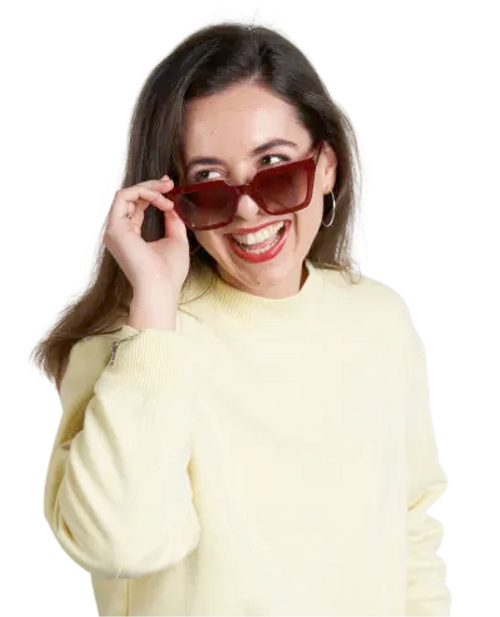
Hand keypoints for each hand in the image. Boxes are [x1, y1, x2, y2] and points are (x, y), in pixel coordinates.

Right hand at [101, 176, 190, 299]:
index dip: (151, 192)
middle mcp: (117, 230)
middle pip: (128, 197)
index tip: (170, 187)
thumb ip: (173, 221)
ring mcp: (112, 229)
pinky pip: (123, 196)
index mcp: (129, 235)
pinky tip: (161, 201)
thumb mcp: (176, 240)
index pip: (135, 205)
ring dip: (148, 187)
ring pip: (125, 193)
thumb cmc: (169, 271)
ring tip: (167, 190)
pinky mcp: (113, 227)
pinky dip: (144, 192)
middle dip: (150, 185)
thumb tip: (172, 205)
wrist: (161, 287)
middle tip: (169, 181)